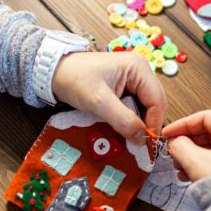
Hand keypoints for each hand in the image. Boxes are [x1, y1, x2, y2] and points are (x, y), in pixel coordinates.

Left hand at [52, 52, 166, 144]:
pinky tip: (123, 128)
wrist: (54, 71)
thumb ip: (123, 120)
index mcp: (139, 68)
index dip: (154, 123)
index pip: (157, 101)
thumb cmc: (75, 79)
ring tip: (130, 137)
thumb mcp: (99, 102)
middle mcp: (141, 72)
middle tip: (138, 142)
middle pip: (155, 104)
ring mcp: (134, 79)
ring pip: (146, 107)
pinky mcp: (126, 87)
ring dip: (139, 123)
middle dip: (147, 124)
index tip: (145, 142)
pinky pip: (135, 106)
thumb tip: (142, 139)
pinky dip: (131, 119)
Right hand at [162, 110, 210, 180]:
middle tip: (173, 151)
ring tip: (180, 166)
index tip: (169, 133)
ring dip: (196, 154)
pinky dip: (208, 161)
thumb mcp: (196, 162)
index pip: (206, 118)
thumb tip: (175, 142)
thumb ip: (180, 145)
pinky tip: (192, 172)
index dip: (183, 125)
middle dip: (189, 142)